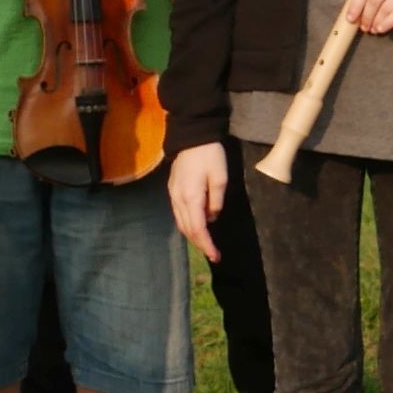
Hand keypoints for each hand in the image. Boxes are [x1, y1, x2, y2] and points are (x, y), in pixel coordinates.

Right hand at [166, 142, 226, 259]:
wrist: (192, 136)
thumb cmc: (210, 155)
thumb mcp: (220, 178)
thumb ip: (216, 200)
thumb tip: (212, 217)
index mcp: (191, 198)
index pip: (198, 228)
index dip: (206, 245)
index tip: (216, 256)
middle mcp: (178, 200)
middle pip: (187, 229)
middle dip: (200, 244)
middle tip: (214, 255)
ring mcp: (173, 195)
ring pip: (181, 223)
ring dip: (193, 236)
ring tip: (207, 245)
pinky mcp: (173, 190)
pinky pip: (179, 214)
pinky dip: (188, 225)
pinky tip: (197, 228)